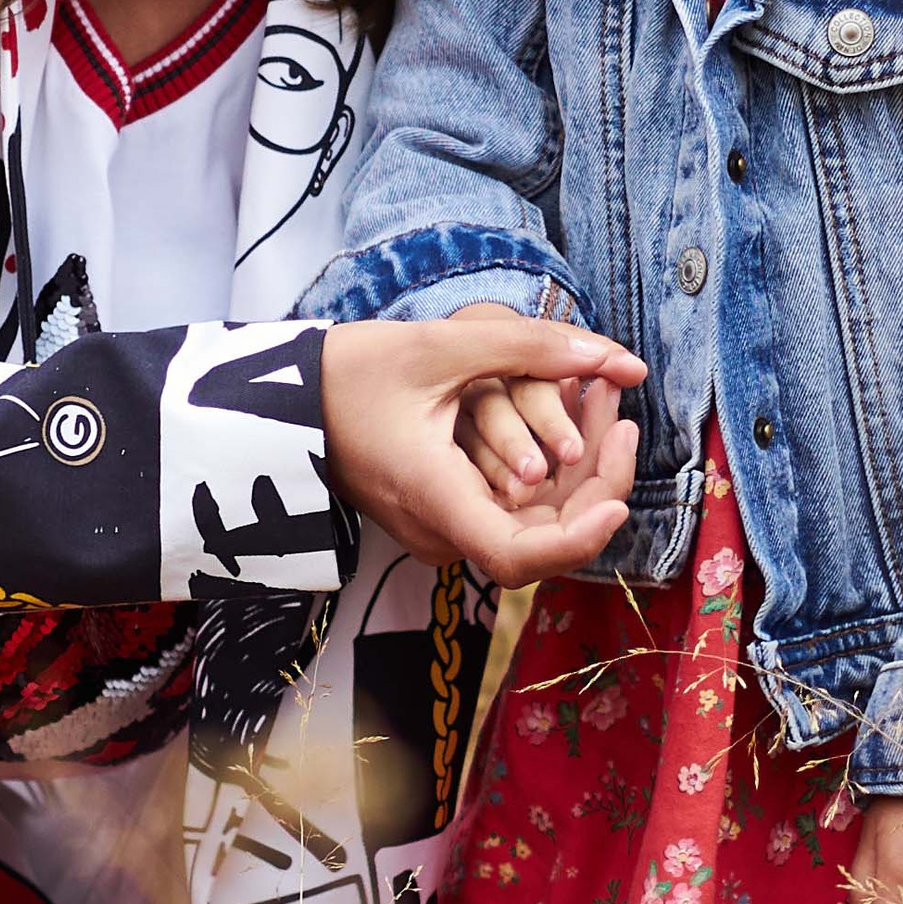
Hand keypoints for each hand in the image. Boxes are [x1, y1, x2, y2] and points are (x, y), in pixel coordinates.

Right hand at [321, 316, 644, 588]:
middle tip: (617, 404)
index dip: (581, 537)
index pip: (520, 558)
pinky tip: (567, 412)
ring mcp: (442, 528)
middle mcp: (440, 530)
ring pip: (533, 520)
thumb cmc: (349, 371)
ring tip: (600, 394)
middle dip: (595, 478)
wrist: (282, 398)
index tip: (620, 495)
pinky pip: (512, 506)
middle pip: (542, 537)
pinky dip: (548, 467)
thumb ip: (531, 348)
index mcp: (432, 499)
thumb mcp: (438, 345)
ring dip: (577, 467)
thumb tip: (621, 361)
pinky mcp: (445, 513)